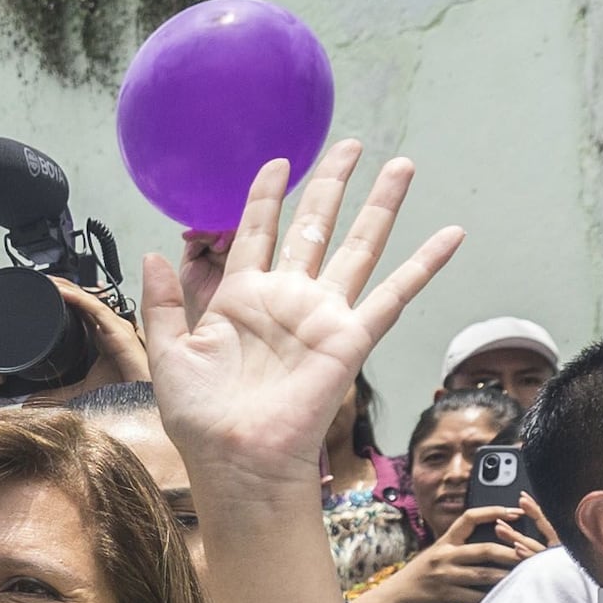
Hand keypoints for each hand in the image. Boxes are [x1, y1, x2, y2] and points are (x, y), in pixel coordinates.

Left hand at [0, 286, 151, 420]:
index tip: (37, 290)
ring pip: (86, 299)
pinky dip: (76, 298)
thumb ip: (57, 394)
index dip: (59, 295)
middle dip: (59, 286)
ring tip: (42, 280)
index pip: (78, 307)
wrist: (139, 411)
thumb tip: (31, 401)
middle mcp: (109, 328)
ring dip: (63, 287)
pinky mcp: (119, 332)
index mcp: (101, 337)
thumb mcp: (79, 393)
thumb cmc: (121, 399)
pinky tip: (58, 290)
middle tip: (34, 279)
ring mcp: (115, 328)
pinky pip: (95, 309)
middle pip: (81, 298)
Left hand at [147, 142, 462, 493]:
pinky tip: (451, 234)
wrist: (236, 459)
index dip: (266, 196)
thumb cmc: (201, 418)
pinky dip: (425, 264)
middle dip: (332, 183)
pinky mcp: (351, 338)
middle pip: (316, 225)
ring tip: (402, 165)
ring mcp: (323, 315)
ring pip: (359, 246)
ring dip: (381, 205)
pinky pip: (395, 294)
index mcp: (242, 298)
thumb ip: (162, 304)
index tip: (278, 160)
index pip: (257, 232)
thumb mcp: (168, 353)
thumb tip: (151, 253)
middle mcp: (288, 299)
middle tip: (349, 143)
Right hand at [352, 505, 540, 602]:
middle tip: (531, 553)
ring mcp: (445, 576)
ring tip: (527, 576)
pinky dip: (491, 599)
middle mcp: (445, 555)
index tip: (516, 511)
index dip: (494, 511)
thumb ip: (457, 548)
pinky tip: (505, 599)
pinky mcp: (445, 595)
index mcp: (444, 541)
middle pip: (484, 549)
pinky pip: (474, 598)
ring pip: (484, 574)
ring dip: (507, 576)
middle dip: (511, 551)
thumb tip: (489, 544)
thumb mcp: (435, 554)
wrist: (394, 596)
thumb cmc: (419, 575)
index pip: (469, 518)